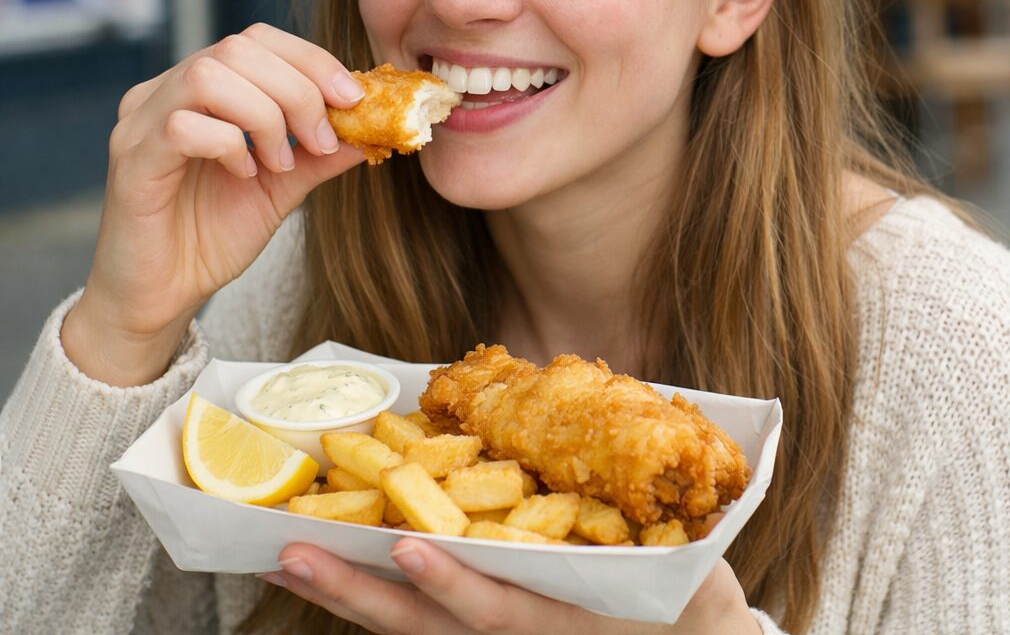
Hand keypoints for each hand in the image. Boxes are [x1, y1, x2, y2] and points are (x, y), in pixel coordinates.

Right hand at [62, 24, 365, 384]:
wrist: (162, 296)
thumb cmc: (211, 236)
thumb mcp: (283, 187)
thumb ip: (320, 153)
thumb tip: (373, 129)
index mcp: (201, 88)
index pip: (258, 39)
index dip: (311, 61)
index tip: (352, 99)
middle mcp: (165, 91)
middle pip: (238, 48)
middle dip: (297, 90)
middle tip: (321, 139)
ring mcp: (142, 122)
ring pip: (208, 76)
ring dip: (264, 116)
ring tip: (279, 163)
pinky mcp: (132, 159)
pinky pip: (181, 126)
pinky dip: (227, 145)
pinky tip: (243, 174)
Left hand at [259, 540, 760, 633]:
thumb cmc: (684, 591)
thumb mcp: (667, 557)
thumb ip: (621, 516)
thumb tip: (587, 431)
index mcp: (567, 621)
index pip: (501, 609)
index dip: (453, 584)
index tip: (407, 546)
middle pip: (429, 628)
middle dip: (360, 592)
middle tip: (295, 554)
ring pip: (411, 631)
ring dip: (348, 596)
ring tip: (290, 560)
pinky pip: (421, 628)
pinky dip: (373, 603)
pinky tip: (330, 575)